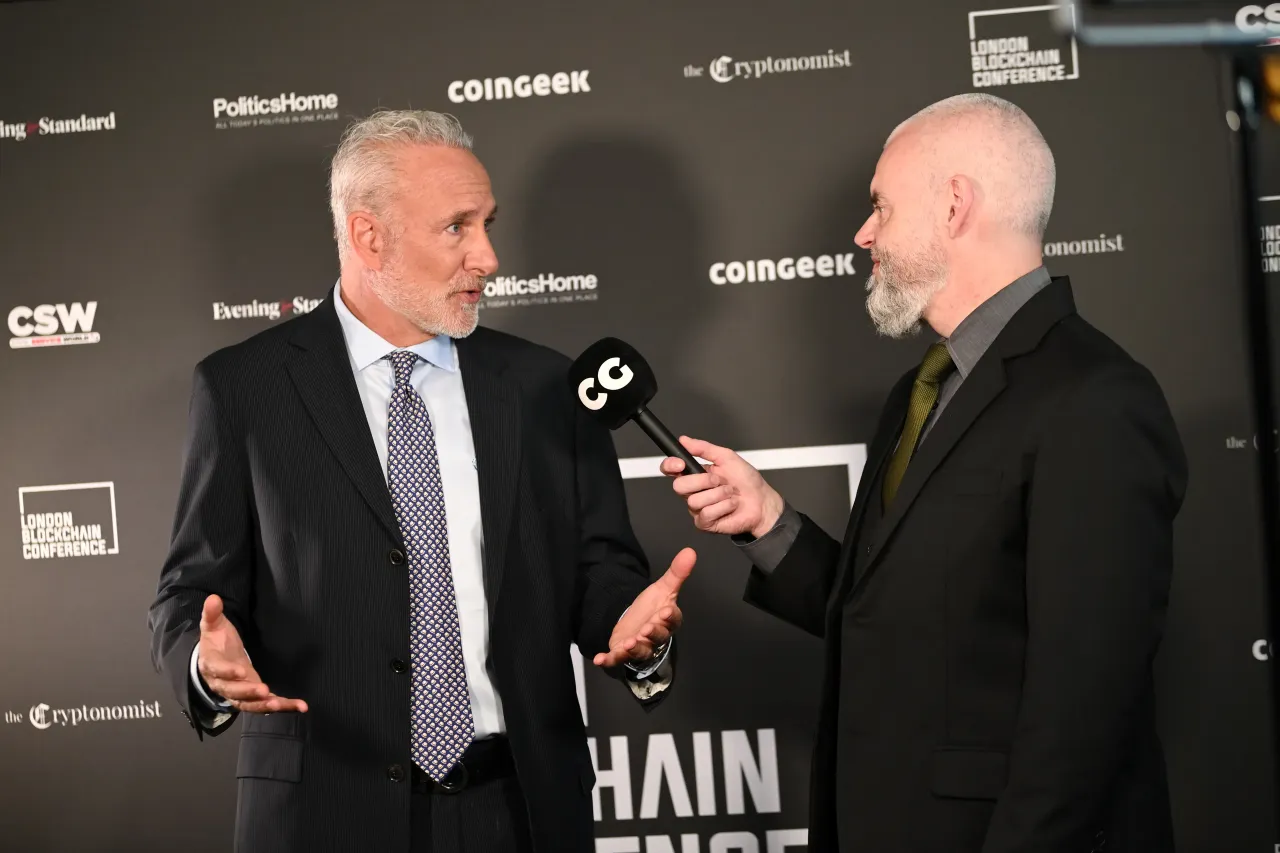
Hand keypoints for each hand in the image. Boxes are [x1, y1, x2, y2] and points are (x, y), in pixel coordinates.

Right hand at [197, 595, 307, 713]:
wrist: (213, 661)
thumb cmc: (215, 643)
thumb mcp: (212, 627)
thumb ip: (212, 614)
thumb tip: (213, 599)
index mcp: (213, 666)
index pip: (219, 671)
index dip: (229, 672)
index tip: (241, 671)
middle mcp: (224, 685)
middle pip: (234, 692)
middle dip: (248, 692)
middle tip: (263, 690)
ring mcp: (239, 693)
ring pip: (250, 704)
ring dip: (265, 705)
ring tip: (280, 704)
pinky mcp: (253, 697)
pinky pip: (267, 704)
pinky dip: (284, 706)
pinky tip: (301, 706)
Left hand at [593, 548, 695, 668]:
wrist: (635, 622)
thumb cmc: (653, 608)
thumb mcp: (663, 588)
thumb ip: (676, 573)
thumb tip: (690, 551)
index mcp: (668, 621)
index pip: (672, 620)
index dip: (669, 617)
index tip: (666, 611)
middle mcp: (655, 638)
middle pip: (657, 638)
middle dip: (652, 634)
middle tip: (646, 629)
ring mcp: (639, 647)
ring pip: (640, 651)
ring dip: (634, 648)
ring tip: (628, 643)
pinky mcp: (622, 654)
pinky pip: (616, 660)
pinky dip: (609, 661)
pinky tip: (600, 659)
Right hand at [660, 436, 785, 537]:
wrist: (762, 501)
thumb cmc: (747, 481)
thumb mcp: (727, 458)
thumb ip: (704, 449)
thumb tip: (684, 440)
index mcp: (695, 474)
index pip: (670, 469)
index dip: (670, 465)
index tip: (681, 464)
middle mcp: (693, 491)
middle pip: (679, 486)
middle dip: (702, 481)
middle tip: (718, 480)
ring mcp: (697, 508)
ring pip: (694, 501)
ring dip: (718, 494)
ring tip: (730, 493)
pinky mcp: (705, 523)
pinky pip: (706, 513)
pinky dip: (724, 506)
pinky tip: (731, 505)